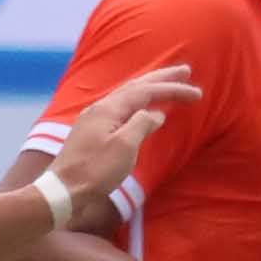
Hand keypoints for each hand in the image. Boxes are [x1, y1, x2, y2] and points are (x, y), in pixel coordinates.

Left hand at [44, 64, 195, 220]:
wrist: (64, 190)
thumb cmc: (95, 170)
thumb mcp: (124, 148)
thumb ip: (142, 125)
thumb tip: (156, 113)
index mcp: (109, 109)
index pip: (146, 91)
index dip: (172, 89)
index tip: (196, 93)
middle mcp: (101, 108)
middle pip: (136, 86)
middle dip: (162, 78)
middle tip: (185, 70)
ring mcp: (95, 119)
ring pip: (127, 96)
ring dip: (150, 87)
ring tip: (167, 83)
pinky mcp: (94, 132)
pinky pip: (122, 108)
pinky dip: (138, 102)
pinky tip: (142, 107)